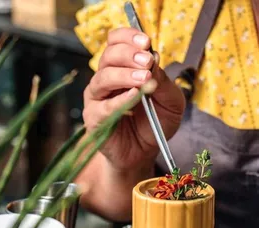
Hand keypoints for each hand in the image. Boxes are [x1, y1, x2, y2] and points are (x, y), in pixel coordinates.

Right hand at [83, 27, 185, 170]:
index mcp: (122, 69)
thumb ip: (163, 81)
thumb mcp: (170, 101)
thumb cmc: (155, 123)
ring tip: (144, 79)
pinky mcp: (94, 118)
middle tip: (147, 61)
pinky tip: (135, 97)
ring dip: (124, 75)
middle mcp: (106, 80)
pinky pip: (103, 106)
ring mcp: (97, 99)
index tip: (146, 42)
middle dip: (128, 55)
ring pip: (102, 78)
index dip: (128, 37)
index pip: (116, 43)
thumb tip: (153, 59)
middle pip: (108, 56)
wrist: (143, 152)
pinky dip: (120, 100)